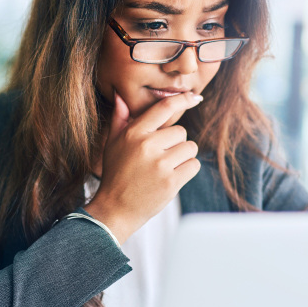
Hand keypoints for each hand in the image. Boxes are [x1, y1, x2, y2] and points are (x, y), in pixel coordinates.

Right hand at [84, 91, 201, 242]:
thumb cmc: (116, 174)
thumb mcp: (112, 144)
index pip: (164, 108)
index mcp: (134, 133)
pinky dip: (188, 170)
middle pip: (181, 132)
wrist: (116, 209)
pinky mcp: (171, 182)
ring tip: (166, 167)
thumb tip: (121, 97)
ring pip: (190, 148)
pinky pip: (194, 165)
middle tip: (161, 157)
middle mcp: (147, 146)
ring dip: (183, 157)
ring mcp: (160, 165)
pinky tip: (173, 176)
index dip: (183, 99)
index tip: (195, 97)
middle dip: (176, 143)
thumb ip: (119, 119)